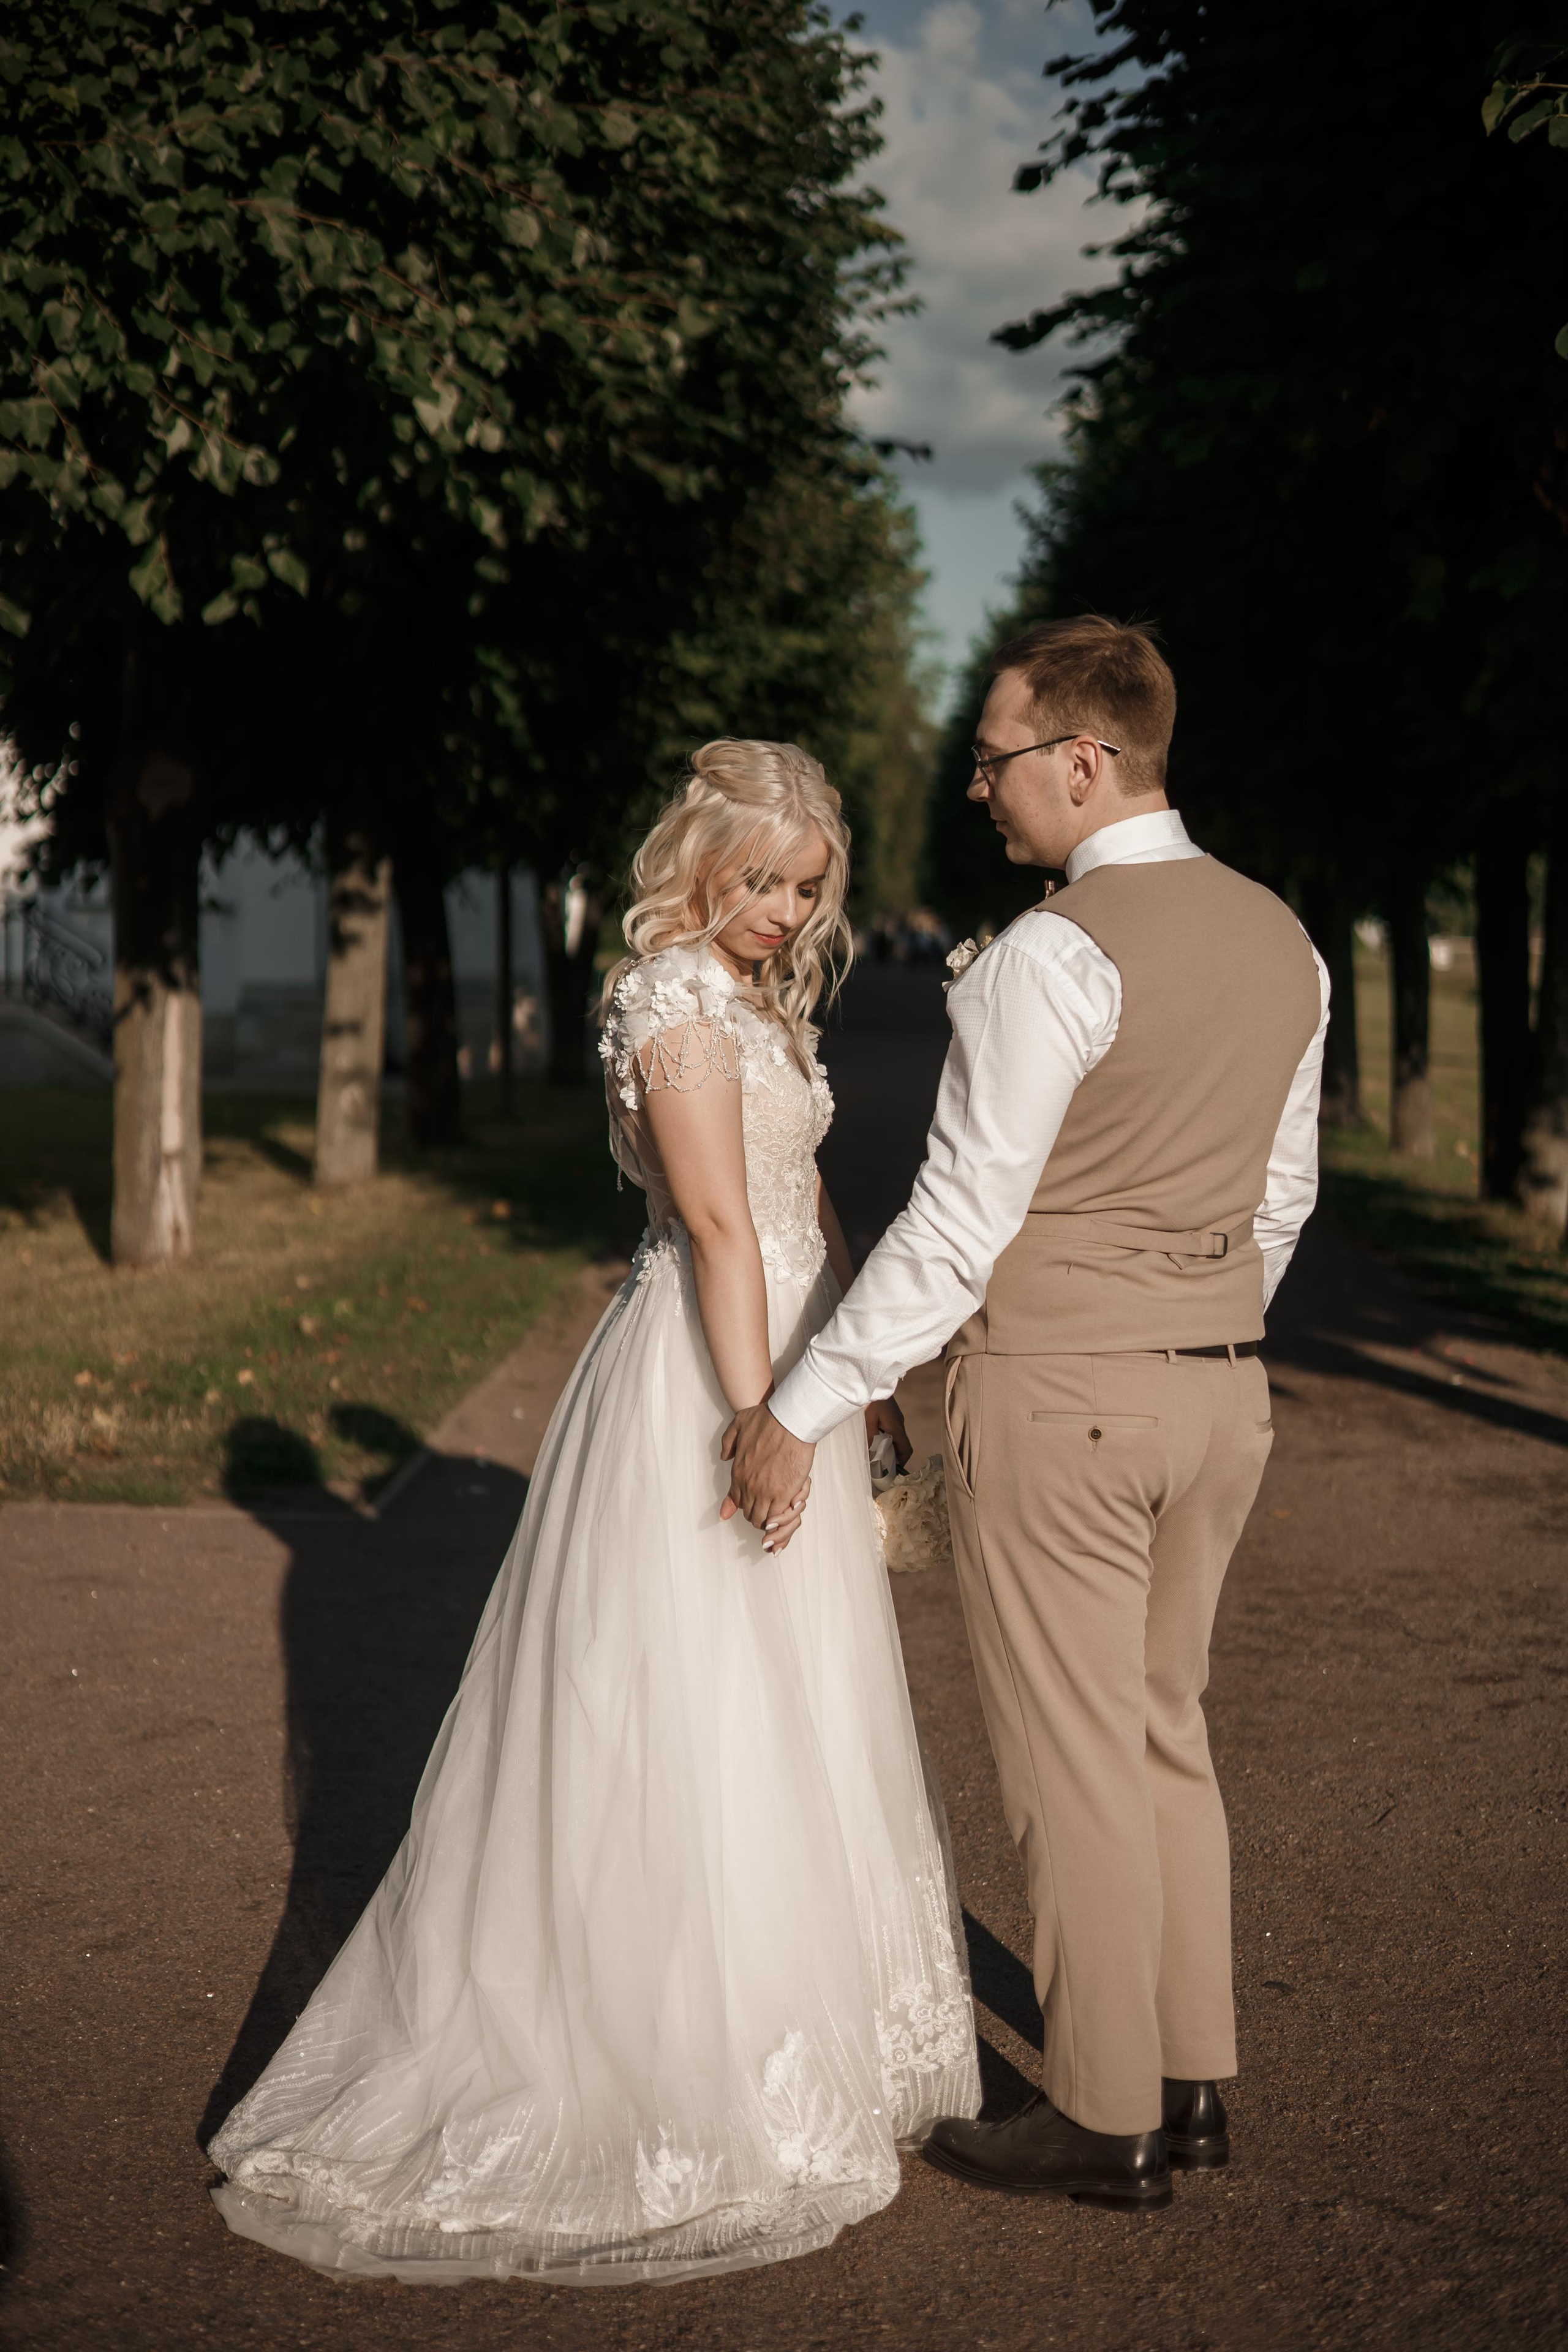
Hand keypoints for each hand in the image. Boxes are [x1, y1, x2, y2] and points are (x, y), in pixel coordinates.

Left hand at [721, 1400, 816, 1553]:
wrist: (790, 1420)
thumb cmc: (767, 1419)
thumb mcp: (739, 1424)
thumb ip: (728, 1442)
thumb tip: (725, 1457)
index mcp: (738, 1473)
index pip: (736, 1501)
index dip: (746, 1503)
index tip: (755, 1500)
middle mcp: (749, 1486)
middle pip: (749, 1514)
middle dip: (757, 1513)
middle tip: (768, 1508)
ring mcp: (766, 1492)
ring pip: (762, 1520)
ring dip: (769, 1518)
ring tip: (778, 1510)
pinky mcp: (785, 1495)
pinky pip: (778, 1517)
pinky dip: (782, 1516)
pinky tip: (788, 1507)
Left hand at [865, 1395, 911, 1468]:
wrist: (873, 1381)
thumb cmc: (871, 1401)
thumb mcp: (867, 1420)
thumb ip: (869, 1437)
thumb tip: (870, 1454)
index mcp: (896, 1428)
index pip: (906, 1450)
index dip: (902, 1462)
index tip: (894, 1470)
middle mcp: (899, 1424)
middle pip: (902, 1446)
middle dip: (894, 1457)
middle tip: (881, 1465)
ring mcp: (896, 1419)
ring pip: (896, 1438)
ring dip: (889, 1447)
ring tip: (876, 1454)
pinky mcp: (891, 1414)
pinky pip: (892, 1430)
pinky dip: (886, 1438)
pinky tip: (874, 1438)